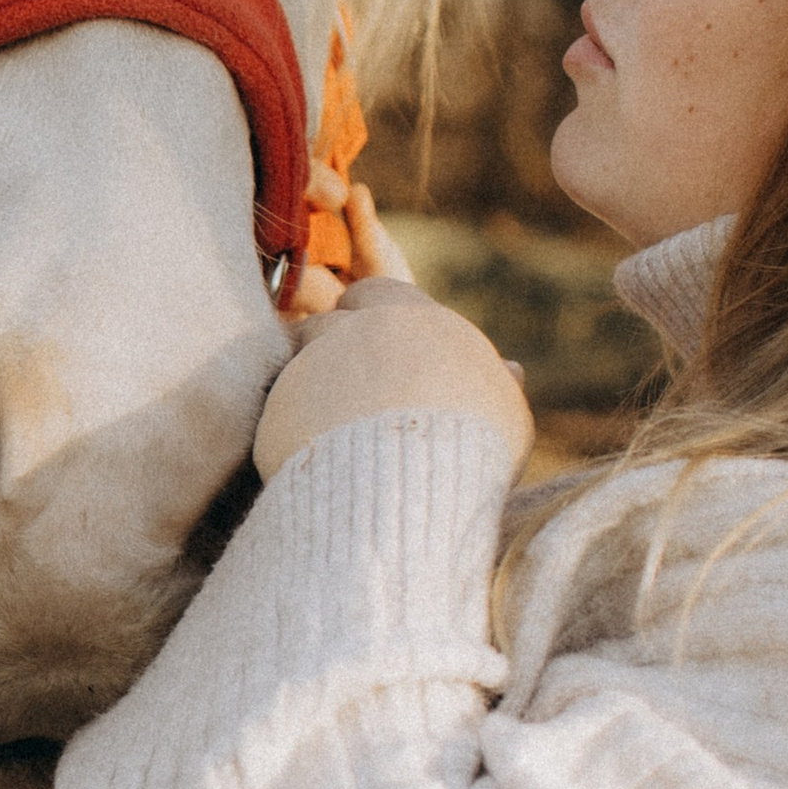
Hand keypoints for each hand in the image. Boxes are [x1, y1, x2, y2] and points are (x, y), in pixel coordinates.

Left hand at [257, 215, 533, 480]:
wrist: (410, 495)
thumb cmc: (475, 452)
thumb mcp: (505, 414)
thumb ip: (498, 384)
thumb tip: (510, 370)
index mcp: (410, 317)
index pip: (374, 293)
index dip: (375, 319)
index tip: (385, 351)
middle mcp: (352, 331)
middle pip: (326, 321)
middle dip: (333, 345)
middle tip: (350, 388)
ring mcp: (308, 367)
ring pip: (296, 360)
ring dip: (308, 382)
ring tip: (330, 425)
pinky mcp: (277, 410)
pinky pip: (278, 410)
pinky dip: (291, 429)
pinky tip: (314, 461)